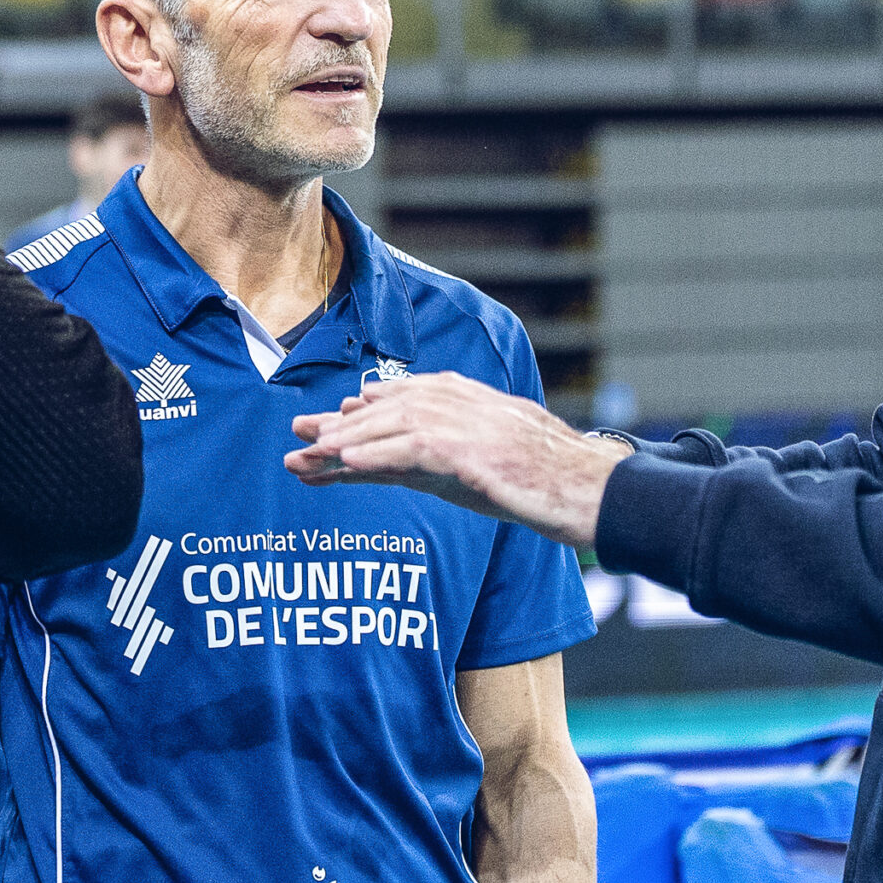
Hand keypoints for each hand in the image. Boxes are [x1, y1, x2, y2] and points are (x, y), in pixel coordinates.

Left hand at [285, 372, 632, 549]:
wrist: (585, 486)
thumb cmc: (539, 477)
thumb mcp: (475, 463)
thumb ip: (432, 455)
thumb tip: (380, 463)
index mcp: (461, 397)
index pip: (395, 404)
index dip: (354, 420)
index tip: (320, 432)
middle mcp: (457, 401)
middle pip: (382, 412)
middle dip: (336, 428)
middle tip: (296, 441)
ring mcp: (463, 421)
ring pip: (388, 427)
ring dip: (343, 442)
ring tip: (306, 458)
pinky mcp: (469, 448)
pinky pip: (411, 448)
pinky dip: (375, 454)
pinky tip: (344, 463)